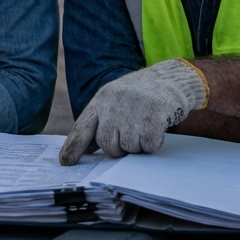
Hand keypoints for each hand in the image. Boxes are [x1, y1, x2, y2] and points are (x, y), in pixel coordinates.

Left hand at [59, 59, 208, 164]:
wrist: (172, 77)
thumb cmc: (142, 94)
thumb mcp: (116, 100)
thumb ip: (102, 121)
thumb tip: (87, 148)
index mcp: (102, 99)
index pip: (83, 126)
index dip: (73, 146)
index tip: (66, 161)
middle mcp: (115, 103)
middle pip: (107, 144)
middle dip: (119, 148)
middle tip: (131, 136)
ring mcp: (134, 109)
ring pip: (129, 147)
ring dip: (138, 144)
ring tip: (145, 126)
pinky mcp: (154, 116)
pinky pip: (149, 145)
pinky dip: (154, 143)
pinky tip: (157, 127)